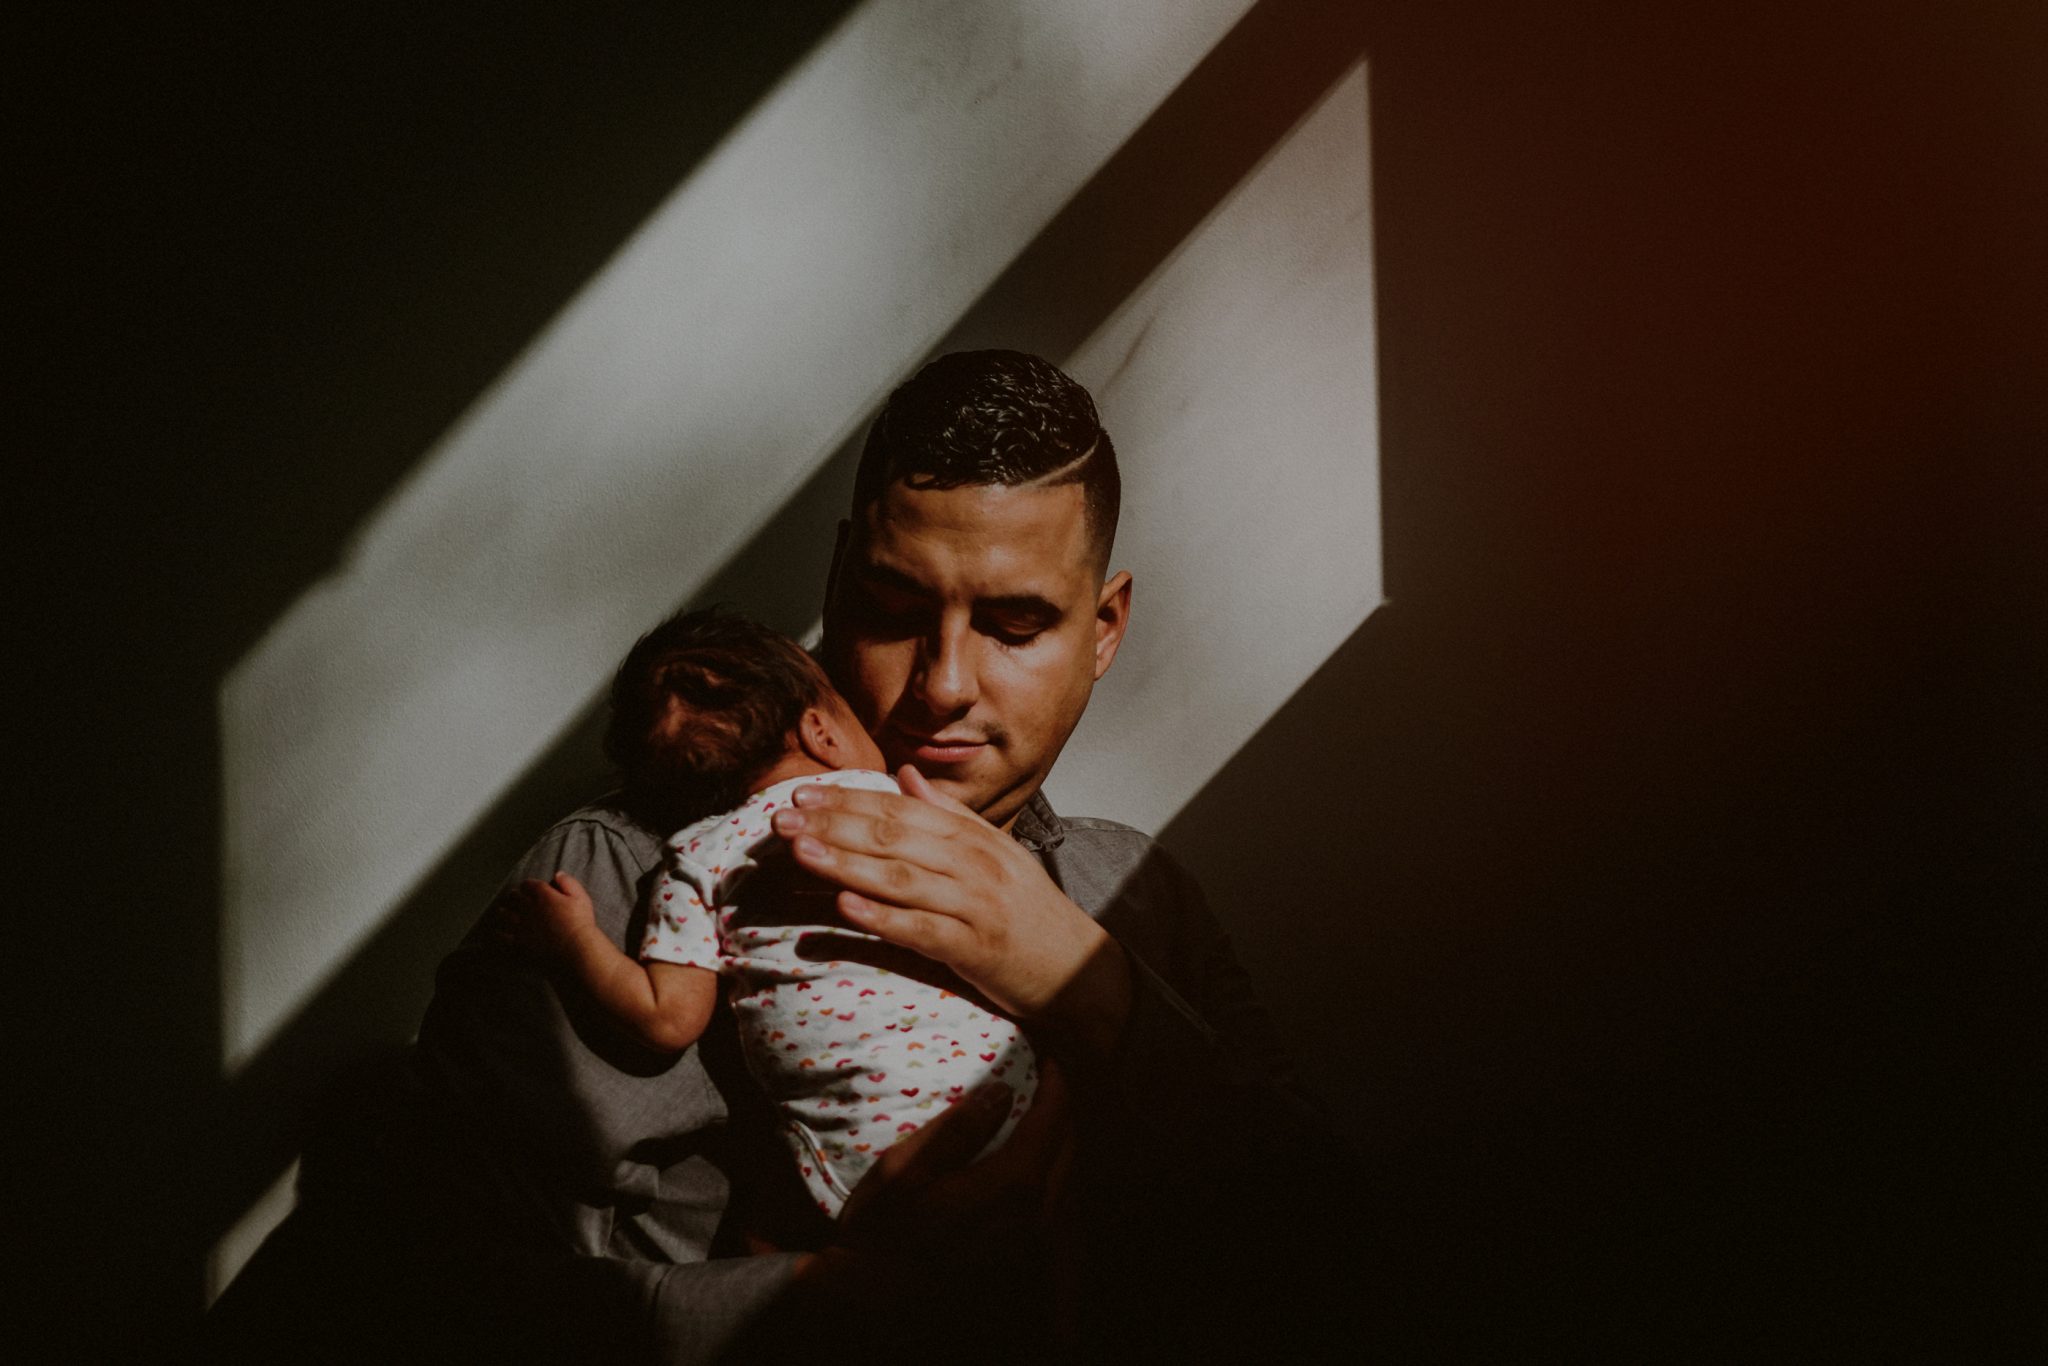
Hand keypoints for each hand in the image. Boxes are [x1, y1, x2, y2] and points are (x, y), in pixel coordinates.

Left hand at [491, 870, 595, 960]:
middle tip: (513, 896)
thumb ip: (568, 883)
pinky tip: (498, 932)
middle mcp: (530, 907)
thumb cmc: (580, 922)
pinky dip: (499, 933)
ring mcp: (523, 924)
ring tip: (502, 911)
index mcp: (544, 896)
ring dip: (504, 911)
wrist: (575, 947)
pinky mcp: (520, 940)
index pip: (529, 885)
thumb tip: (557, 874)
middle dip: (514, 895)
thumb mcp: (581, 897)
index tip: (527, 886)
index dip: (527, 884)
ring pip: (506, 914)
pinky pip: (503, 935)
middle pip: (515, 897)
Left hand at [771, 768, 1132, 1057]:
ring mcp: (975, 905)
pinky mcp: (976, 949)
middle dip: (833, 825)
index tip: (803, 794)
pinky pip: (921, 930)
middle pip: (894, 837)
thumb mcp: (997, 853)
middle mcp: (973, 864)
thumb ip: (951, 814)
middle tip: (781, 819)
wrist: (1082, 972)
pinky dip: (882, 917)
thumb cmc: (1031, 915)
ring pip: (901, 877)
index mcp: (973, 838)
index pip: (902, 810)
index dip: (849, 800)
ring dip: (846, 862)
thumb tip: (907, 774)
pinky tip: (845, 906)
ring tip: (799, 851)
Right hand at [783, 1062, 1073, 1336]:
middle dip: (1061, 1111)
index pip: (1051, 1122)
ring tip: (1041, 1115)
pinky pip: (1054, 1202)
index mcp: (1012, 1184)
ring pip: (1066, 1176)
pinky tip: (1033, 1161)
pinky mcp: (1024, 1253)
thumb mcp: (904, 1170)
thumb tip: (1002, 1090)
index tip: (1048, 1060)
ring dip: (1059, 1142)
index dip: (1055, 1085)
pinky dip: (1052, 1172)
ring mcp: (1032, 1238)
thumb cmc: (882, 1227)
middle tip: (1047, 1083)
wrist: (876, 1291)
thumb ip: (957, 1130)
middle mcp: (1035, 1213)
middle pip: (1068, 1148)